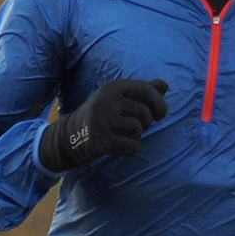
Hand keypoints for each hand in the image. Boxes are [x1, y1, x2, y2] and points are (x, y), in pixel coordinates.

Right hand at [41, 78, 168, 171]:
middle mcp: (106, 101)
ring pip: (138, 130)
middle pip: (145, 113)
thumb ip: (142, 91)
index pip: (146, 90)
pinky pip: (132, 146)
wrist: (69, 136)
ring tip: (122, 134)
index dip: (159, 103)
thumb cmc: (102, 115)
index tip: (160, 114)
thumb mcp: (118, 98)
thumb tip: (164, 86)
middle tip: (134, 126)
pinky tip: (119, 146)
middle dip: (145, 123)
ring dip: (136, 136)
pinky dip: (131, 149)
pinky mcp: (101, 141)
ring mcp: (102, 121)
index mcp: (112, 87)